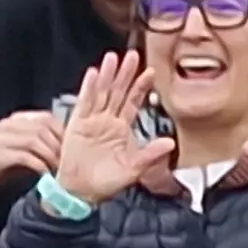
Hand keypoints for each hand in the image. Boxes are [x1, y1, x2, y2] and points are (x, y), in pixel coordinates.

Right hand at [0, 108, 64, 195]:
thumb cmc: (5, 164)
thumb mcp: (27, 150)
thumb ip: (43, 144)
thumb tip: (70, 148)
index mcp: (18, 119)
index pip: (46, 118)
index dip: (62, 132)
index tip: (72, 149)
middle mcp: (10, 124)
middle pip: (42, 129)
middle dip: (58, 146)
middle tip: (67, 162)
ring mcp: (2, 138)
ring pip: (34, 141)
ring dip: (49, 156)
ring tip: (57, 169)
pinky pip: (24, 156)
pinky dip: (38, 165)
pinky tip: (44, 174)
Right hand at [50, 52, 168, 205]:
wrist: (80, 192)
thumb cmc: (105, 183)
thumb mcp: (133, 169)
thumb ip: (151, 154)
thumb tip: (170, 143)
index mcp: (121, 129)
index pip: (133, 102)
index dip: (141, 87)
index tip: (150, 71)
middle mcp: (107, 122)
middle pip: (117, 92)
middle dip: (125, 74)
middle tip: (132, 55)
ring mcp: (91, 121)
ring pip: (101, 93)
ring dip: (107, 75)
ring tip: (112, 58)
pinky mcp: (77, 125)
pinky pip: (84, 103)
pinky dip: (88, 88)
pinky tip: (94, 74)